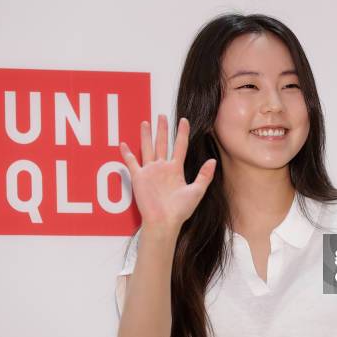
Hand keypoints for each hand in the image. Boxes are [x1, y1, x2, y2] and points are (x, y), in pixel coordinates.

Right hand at [119, 114, 216, 229]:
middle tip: (162, 116)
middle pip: (163, 143)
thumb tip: (212, 160)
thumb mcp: (197, 191)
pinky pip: (131, 162)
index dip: (182, 133)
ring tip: (145, 122)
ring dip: (146, 136)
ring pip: (148, 148)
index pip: (180, 146)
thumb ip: (204, 176)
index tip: (184, 120)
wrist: (164, 221)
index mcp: (176, 170)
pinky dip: (127, 153)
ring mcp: (150, 171)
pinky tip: (123, 144)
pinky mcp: (139, 177)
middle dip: (162, 129)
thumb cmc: (180, 210)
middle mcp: (163, 168)